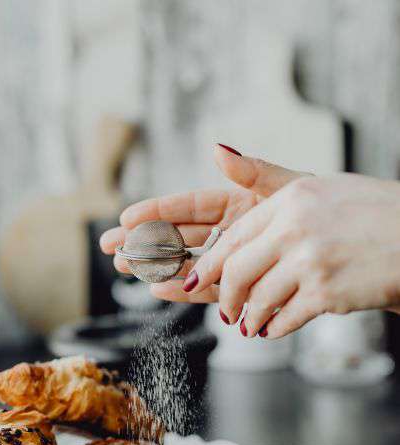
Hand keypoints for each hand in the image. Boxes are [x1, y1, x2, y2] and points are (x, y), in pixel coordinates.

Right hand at [100, 144, 304, 305]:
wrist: (339, 251)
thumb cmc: (317, 213)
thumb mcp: (287, 188)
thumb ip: (252, 171)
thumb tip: (217, 149)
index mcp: (234, 203)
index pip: (187, 207)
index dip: (157, 212)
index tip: (127, 216)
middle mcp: (227, 232)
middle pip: (176, 236)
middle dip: (142, 241)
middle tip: (109, 246)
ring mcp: (231, 261)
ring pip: (184, 263)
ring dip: (153, 266)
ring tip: (123, 266)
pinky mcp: (238, 287)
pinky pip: (206, 290)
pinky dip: (183, 291)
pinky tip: (158, 289)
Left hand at [185, 170, 399, 337]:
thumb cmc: (372, 213)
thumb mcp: (319, 186)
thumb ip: (267, 179)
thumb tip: (218, 153)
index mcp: (291, 198)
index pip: (234, 236)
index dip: (210, 264)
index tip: (195, 280)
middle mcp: (295, 227)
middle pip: (236, 271)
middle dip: (223, 298)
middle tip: (224, 312)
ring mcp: (309, 262)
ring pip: (257, 300)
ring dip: (249, 317)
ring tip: (250, 324)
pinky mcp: (325, 294)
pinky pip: (283, 319)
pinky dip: (272, 328)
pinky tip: (271, 329)